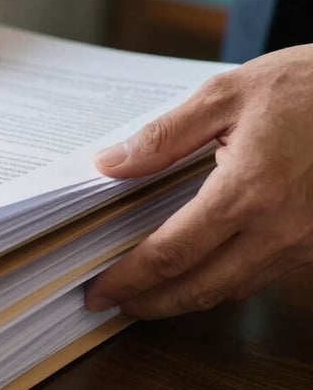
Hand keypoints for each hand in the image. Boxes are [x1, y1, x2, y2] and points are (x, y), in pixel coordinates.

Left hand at [85, 44, 312, 318]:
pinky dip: (224, 282)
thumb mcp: (226, 95)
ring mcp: (306, 242)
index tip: (99, 291)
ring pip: (233, 288)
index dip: (129, 279)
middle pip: (200, 288)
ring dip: (186, 298)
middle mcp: (280, 229)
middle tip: (112, 304)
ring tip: (147, 294)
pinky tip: (201, 271)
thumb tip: (110, 164)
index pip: (171, 254)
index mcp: (248, 191)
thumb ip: (163, 136)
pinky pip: (263, 275)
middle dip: (150, 303)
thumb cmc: (308, 85)